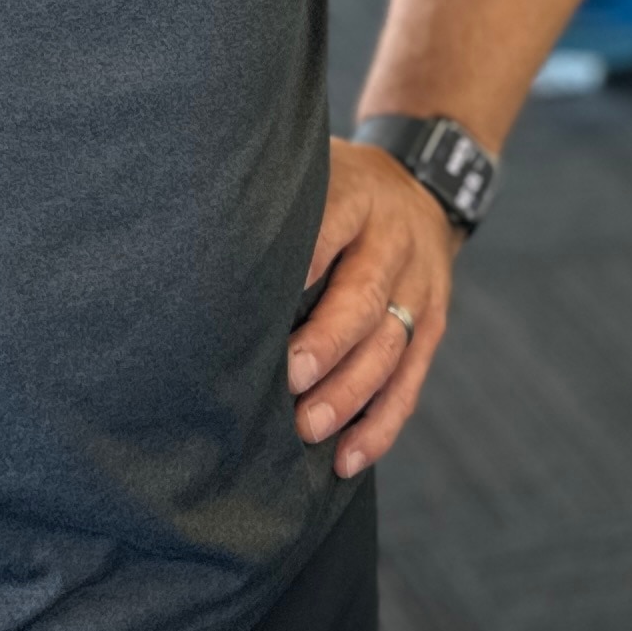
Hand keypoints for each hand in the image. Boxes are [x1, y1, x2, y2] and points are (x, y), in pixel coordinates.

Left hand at [289, 135, 458, 478]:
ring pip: (389, 347)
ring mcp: (420, 288)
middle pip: (365, 298)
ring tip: (310, 428)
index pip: (330, 230)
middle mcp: (395, 242)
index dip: (301, 269)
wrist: (423, 182)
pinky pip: (409, 381)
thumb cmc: (340, 189)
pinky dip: (380, 424)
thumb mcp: (314, 174)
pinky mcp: (433, 326)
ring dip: (350, 393)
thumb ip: (276, 208)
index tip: (262, 308)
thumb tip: (199, 256)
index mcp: (358, 197)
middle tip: (289, 380)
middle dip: (327, 344)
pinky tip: (349, 456)